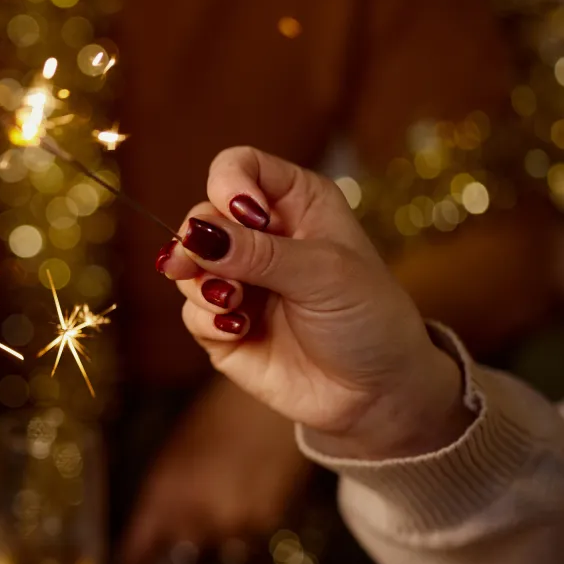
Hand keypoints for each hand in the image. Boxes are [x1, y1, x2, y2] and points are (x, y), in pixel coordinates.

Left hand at [121, 377, 308, 563]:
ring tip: (223, 517)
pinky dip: (246, 535)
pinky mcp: (269, 523)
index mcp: (163, 492)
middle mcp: (195, 513)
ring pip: (219, 556)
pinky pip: (250, 545)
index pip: (141, 548)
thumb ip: (163, 500)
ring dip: (217, 546)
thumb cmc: (215, 419)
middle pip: (182, 561)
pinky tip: (247, 508)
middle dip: (181, 558)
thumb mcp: (175, 456)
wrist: (269, 403)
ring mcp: (234, 521)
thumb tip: (155, 535)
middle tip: (184, 554)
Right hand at [158, 146, 469, 459]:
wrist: (376, 395)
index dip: (229, 184)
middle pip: (201, 215)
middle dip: (201, 240)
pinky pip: (190, 311)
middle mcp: (261, 238)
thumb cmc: (369, 320)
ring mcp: (239, 282)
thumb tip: (195, 235)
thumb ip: (259, 253)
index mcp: (295, 204)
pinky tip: (239, 330)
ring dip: (203, 282)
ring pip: (187, 263)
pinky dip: (207, 318)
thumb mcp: (324, 274)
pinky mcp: (223, 326)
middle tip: (210, 265)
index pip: (240, 168)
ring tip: (234, 303)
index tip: (241, 214)